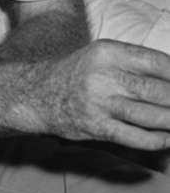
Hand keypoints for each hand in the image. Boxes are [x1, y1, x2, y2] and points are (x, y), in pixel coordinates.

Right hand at [22, 40, 169, 149]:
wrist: (35, 94)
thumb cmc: (78, 73)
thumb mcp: (101, 55)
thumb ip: (135, 62)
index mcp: (107, 52)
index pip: (158, 63)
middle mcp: (103, 76)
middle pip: (159, 92)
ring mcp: (99, 103)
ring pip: (152, 116)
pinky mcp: (96, 126)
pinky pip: (137, 137)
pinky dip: (158, 140)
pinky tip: (166, 137)